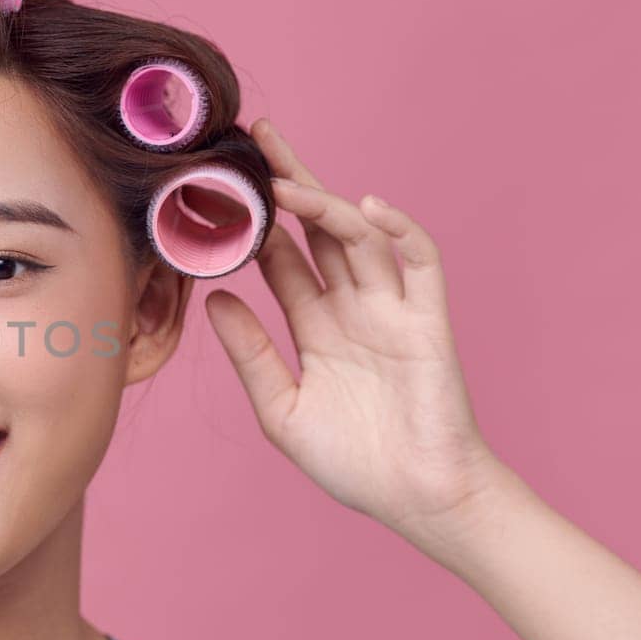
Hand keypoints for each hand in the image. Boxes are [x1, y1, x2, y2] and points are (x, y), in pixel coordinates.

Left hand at [203, 118, 501, 541]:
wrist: (417, 501)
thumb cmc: (354, 463)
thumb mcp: (282, 408)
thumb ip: (251, 354)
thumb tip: (213, 299)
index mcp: (317, 327)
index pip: (280, 259)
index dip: (253, 224)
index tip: (216, 190)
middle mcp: (353, 308)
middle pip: (318, 231)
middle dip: (289, 184)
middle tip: (254, 138)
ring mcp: (392, 311)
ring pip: (359, 238)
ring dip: (324, 205)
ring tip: (284, 180)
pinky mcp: (427, 322)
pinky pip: (419, 263)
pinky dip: (397, 230)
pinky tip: (365, 208)